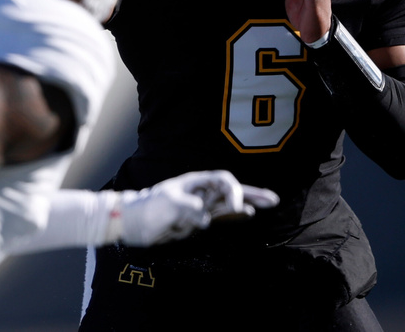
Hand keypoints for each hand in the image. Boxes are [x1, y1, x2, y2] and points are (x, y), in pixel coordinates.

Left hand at [118, 170, 278, 245]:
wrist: (132, 223)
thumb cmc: (147, 208)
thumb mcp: (166, 205)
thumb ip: (187, 208)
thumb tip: (205, 218)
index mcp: (195, 183)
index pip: (223, 181)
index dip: (234, 192)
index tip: (235, 208)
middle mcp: (201, 193)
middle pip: (232, 190)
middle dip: (252, 194)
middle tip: (273, 199)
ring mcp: (200, 206)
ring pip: (230, 204)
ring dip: (249, 204)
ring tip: (268, 204)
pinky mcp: (197, 221)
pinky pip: (221, 217)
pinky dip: (235, 216)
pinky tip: (247, 216)